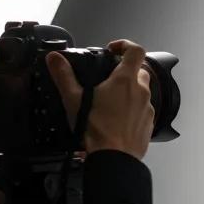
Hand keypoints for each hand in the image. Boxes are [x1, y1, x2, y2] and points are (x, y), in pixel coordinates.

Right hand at [45, 39, 153, 160]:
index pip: (135, 50)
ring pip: (142, 92)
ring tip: (110, 103)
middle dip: (126, 71)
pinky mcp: (149, 124)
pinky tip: (117, 120)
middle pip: (140, 71)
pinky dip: (133, 110)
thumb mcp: (74, 99)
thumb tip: (55, 59)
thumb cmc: (96, 130)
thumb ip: (64, 76)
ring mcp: (147, 108)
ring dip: (129, 92)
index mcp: (125, 80)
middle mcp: (141, 91)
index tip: (113, 49)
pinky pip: (143, 110)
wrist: (114, 159)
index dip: (125, 45)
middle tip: (109, 79)